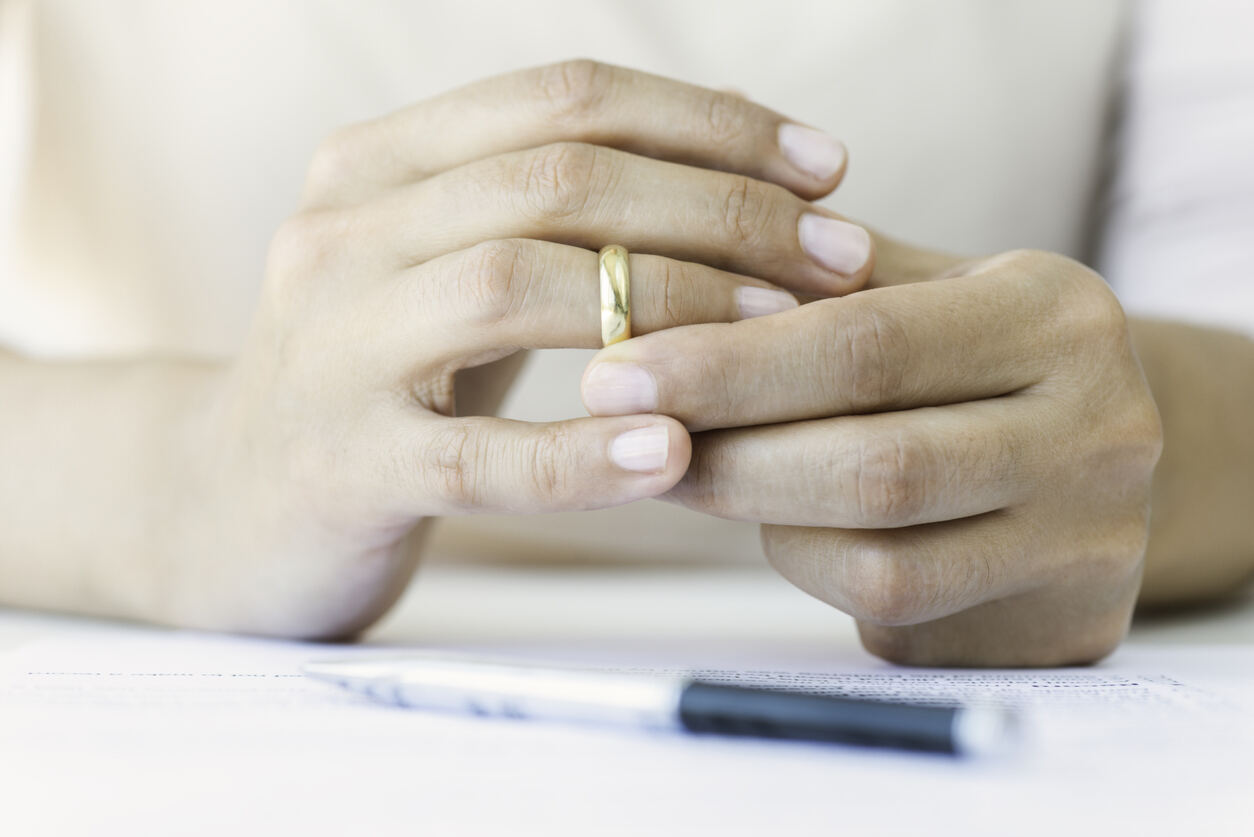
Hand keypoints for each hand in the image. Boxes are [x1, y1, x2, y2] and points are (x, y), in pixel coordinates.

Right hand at [176, 61, 875, 635]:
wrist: (227, 503)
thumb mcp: (446, 267)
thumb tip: (746, 184)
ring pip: (515, 285)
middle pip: (556, 179)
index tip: (824, 169)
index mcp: (379, 163)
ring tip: (781, 336)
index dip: (709, 122)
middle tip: (837, 257)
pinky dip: (584, 451)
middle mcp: (343, 231)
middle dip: (719, 209)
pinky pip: (477, 454)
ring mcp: (330, 347)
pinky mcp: (341, 466)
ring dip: (673, 302)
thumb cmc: (383, 381)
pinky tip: (674, 450)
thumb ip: (553, 219)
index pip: (563, 98)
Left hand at [582, 246, 1161, 665]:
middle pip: (874, 463)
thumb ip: (806, 283)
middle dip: (726, 457)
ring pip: (881, 556)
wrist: (1099, 448)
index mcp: (1056, 313)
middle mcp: (1099, 425)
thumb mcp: (919, 289)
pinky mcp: (1066, 619)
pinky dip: (812, 567)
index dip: (726, 368)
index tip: (615, 375)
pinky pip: (896, 609)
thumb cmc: (970, 356)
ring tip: (694, 473)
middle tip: (621, 440)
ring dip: (761, 519)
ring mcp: (1089, 535)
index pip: (865, 344)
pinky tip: (781, 525)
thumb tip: (646, 288)